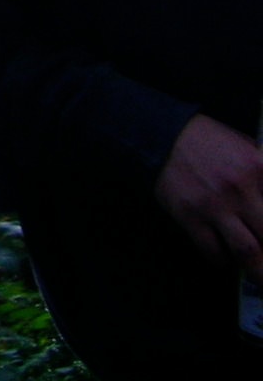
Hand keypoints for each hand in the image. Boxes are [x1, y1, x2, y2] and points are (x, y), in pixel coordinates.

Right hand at [154, 113, 262, 281]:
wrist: (163, 136)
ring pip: (248, 251)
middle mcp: (241, 189)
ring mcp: (214, 205)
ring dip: (258, 272)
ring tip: (261, 279)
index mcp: (260, 168)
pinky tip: (226, 258)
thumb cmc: (210, 142)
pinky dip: (223, 260)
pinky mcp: (190, 216)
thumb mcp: (248, 149)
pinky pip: (213, 250)